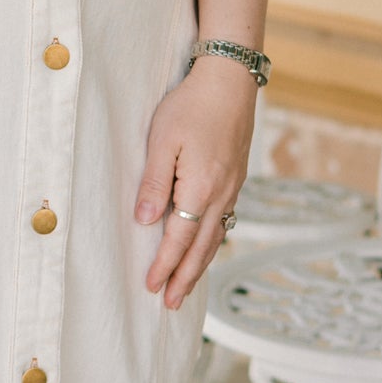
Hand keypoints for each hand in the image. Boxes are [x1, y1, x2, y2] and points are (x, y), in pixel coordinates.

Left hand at [135, 56, 256, 308]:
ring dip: (200, 264)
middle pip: (201, 247)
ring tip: (186, 286)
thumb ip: (153, 182)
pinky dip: (211, 242)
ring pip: (215, 237)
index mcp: (200, 188)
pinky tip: (204, 246)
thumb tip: (145, 221)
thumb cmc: (191, 105)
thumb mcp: (162, 140)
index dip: (164, 265)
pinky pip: (223, 221)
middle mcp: (221, 194)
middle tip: (169, 303)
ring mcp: (232, 187)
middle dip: (185, 278)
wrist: (230, 79)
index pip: (179, 238)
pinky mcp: (236, 177)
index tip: (150, 286)